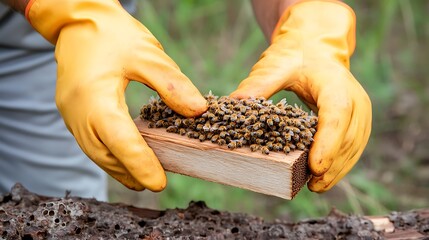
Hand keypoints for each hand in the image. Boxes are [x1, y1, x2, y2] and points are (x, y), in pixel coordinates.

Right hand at [25, 0, 206, 190]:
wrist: (76, 20)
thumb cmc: (112, 34)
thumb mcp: (147, 54)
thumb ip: (172, 85)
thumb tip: (198, 112)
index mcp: (95, 98)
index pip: (120, 141)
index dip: (140, 164)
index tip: (159, 183)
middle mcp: (77, 113)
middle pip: (105, 155)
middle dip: (130, 172)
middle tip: (156, 183)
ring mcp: (71, 115)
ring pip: (96, 153)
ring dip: (119, 167)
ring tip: (142, 178)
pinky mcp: (72, 113)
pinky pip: (91, 142)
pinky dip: (110, 154)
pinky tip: (125, 157)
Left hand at [231, 1, 371, 191]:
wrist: (315, 48)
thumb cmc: (294, 56)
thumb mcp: (274, 66)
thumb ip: (258, 84)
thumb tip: (235, 104)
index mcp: (335, 83)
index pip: (336, 115)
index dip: (328, 143)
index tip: (315, 167)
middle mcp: (354, 98)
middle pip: (348, 137)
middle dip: (332, 164)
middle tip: (312, 185)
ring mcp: (359, 111)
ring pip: (354, 146)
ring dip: (338, 169)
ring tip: (317, 187)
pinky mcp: (358, 121)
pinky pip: (354, 146)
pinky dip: (341, 163)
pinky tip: (325, 177)